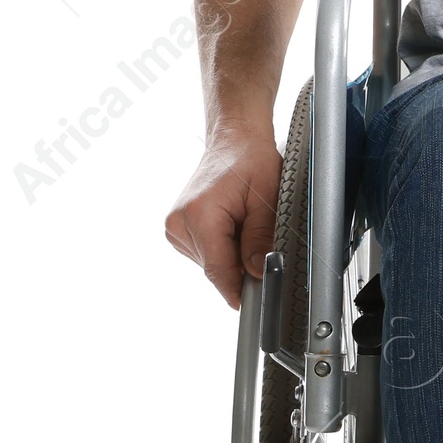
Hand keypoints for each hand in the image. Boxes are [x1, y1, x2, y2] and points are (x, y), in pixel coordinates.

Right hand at [165, 128, 283, 308]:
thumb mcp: (266, 199)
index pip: (218, 270)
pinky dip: (222, 246)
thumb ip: (260, 238)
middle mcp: (179, 223)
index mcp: (199, 215)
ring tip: (243, 222)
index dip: (237, 289)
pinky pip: (206, 253)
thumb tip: (259, 272)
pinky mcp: (178, 230)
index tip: (252, 303)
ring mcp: (175, 227)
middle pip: (216, 268)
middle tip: (260, 239)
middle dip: (241, 264)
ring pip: (211, 263)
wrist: (234, 140)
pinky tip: (232, 224)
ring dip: (232, 254)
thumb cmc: (250, 160)